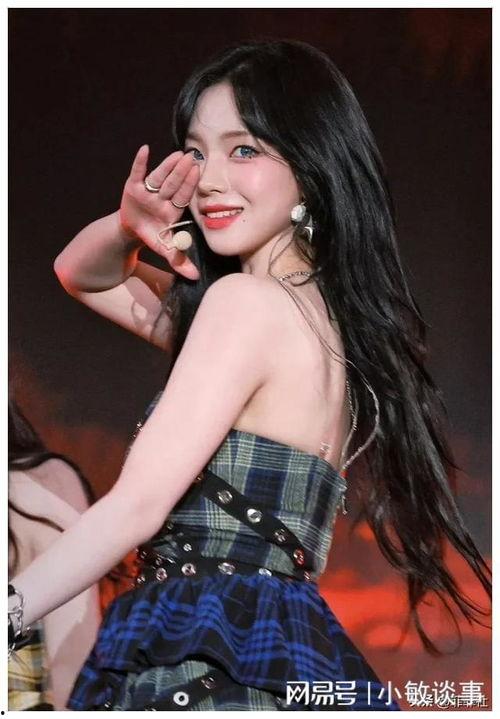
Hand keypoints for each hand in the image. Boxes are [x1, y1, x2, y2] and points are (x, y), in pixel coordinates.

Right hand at [120, 145, 199, 280]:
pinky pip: (137, 173)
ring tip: (176, 154)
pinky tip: (144, 150)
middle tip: (191, 158)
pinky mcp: (133, 187)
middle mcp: (163, 197)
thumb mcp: (165, 249)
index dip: (190, 185)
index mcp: (173, 209)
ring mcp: (149, 191)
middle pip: (173, 184)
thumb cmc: (153, 235)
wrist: (132, 231)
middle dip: (181, 172)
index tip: (198, 172)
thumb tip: (195, 278)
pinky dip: (139, 162)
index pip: (183, 196)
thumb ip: (180, 261)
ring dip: (167, 165)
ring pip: (159, 177)